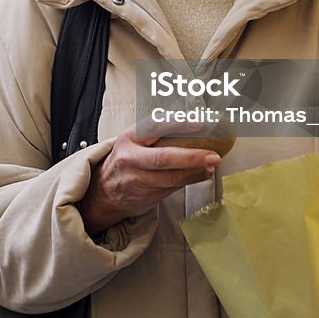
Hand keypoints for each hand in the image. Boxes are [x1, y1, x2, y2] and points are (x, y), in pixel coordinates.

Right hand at [76, 120, 219, 235]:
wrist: (105, 191)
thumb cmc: (127, 158)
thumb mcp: (134, 139)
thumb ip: (157, 133)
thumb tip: (193, 122)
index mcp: (129, 138)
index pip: (154, 127)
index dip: (178, 124)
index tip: (199, 123)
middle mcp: (131, 158)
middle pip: (163, 158)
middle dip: (191, 157)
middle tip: (213, 155)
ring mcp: (138, 180)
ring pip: (171, 178)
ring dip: (195, 172)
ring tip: (212, 165)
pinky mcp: (146, 196)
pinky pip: (172, 188)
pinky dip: (190, 181)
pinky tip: (202, 174)